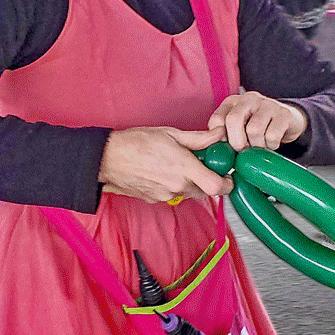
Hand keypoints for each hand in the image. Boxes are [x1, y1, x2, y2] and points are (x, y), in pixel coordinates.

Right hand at [98, 126, 230, 203]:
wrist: (107, 159)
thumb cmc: (136, 143)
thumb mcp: (170, 134)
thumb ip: (198, 138)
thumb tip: (219, 135)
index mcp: (184, 168)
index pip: (216, 187)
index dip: (227, 183)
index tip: (228, 175)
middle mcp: (177, 186)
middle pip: (205, 191)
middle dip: (206, 179)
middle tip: (200, 164)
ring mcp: (166, 195)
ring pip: (188, 193)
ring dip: (189, 182)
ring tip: (177, 165)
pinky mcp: (156, 200)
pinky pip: (173, 194)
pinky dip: (174, 185)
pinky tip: (163, 171)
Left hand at [208, 92, 308, 151]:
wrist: (289, 121)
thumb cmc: (258, 129)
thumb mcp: (239, 129)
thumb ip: (226, 136)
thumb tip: (216, 153)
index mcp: (233, 102)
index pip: (217, 119)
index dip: (221, 138)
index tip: (228, 148)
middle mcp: (248, 98)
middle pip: (233, 120)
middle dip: (237, 142)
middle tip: (244, 151)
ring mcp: (267, 103)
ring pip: (254, 129)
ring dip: (256, 145)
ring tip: (260, 146)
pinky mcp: (283, 113)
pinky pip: (272, 135)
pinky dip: (271, 145)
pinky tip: (272, 143)